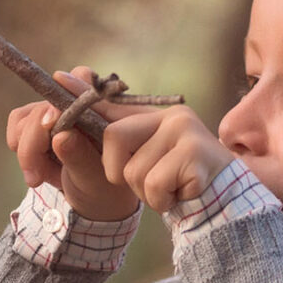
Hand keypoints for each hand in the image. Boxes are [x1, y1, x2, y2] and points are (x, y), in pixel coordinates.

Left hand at [7, 74, 232, 219]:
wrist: (225, 204)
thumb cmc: (180, 182)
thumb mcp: (146, 158)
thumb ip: (117, 135)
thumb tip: (75, 105)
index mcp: (158, 115)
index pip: (112, 107)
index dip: (82, 97)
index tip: (56, 77)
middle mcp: (173, 117)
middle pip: (115, 139)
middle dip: (121, 172)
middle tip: (150, 181)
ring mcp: (186, 133)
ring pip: (133, 171)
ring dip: (146, 193)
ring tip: (171, 189)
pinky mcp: (195, 156)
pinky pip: (153, 186)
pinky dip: (162, 201)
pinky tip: (181, 195)